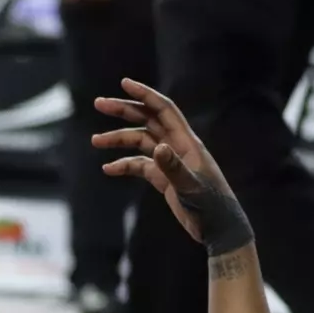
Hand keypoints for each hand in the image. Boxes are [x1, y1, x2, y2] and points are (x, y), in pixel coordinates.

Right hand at [93, 78, 253, 255]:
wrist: (218, 229)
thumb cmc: (210, 207)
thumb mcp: (190, 188)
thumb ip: (173, 167)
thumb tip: (158, 148)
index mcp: (187, 143)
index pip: (163, 110)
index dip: (144, 94)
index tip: (123, 83)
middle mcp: (177, 147)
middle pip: (147, 120)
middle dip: (124, 110)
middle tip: (99, 103)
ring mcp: (170, 162)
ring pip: (140, 142)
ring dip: (118, 139)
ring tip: (95, 141)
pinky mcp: (164, 178)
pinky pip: (140, 166)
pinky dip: (124, 165)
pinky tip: (108, 169)